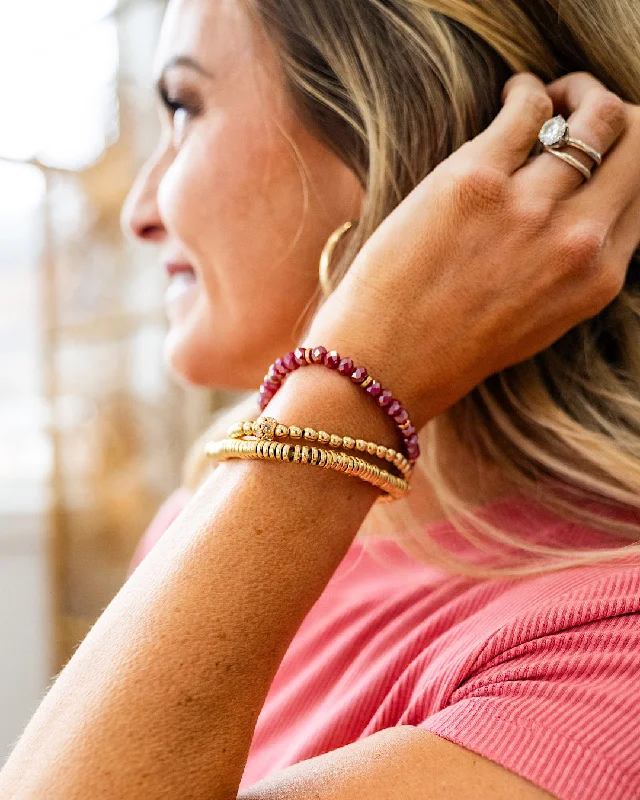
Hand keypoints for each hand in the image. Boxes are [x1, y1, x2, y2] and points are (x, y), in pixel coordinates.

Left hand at [307, 72, 639, 429]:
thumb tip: (578, 203)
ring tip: (544, 100)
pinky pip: (529, 106)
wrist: (386, 367)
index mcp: (598, 279)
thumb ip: (570, 264)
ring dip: (575, 92)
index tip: (591, 151)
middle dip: (613, 115)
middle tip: (576, 111)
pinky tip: (510, 96)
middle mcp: (579, 241)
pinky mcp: (478, 181)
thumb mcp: (538, 316)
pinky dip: (526, 90)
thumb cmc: (449, 346)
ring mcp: (531, 209)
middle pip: (637, 140)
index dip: (621, 160)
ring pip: (595, 114)